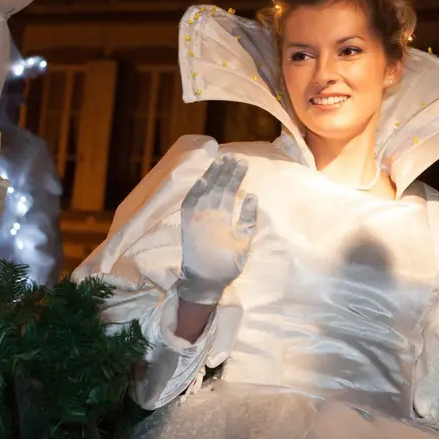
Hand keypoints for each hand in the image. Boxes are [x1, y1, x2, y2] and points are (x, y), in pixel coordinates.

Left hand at [176, 154, 257, 304]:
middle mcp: (206, 213)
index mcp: (222, 218)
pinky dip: (194, 189)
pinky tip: (200, 179)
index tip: (243, 163)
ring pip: (203, 190)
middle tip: (233, 157)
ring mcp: (194, 217)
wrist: (202, 280)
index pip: (230, 190)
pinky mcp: (185, 223)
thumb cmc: (227, 264)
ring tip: (219, 161)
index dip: (236, 176)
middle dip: (225, 171)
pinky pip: (189, 201)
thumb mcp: (244, 244)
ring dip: (211, 175)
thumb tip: (252, 196)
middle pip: (217, 186)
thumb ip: (248, 219)